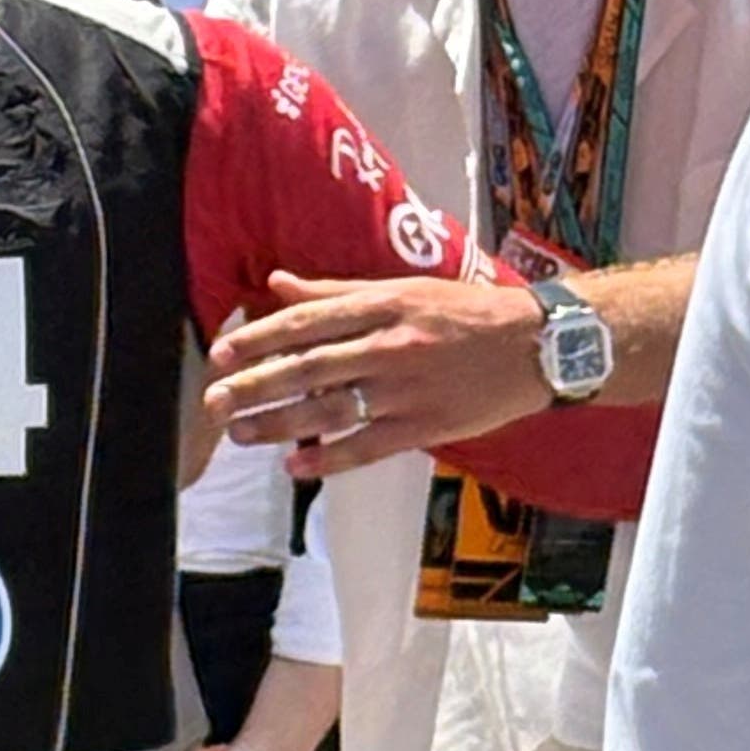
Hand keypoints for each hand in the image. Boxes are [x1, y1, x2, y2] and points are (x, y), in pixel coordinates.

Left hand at [203, 272, 547, 478]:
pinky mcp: (424, 428)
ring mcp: (407, 390)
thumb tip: (276, 283)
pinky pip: (367, 447)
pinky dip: (328, 459)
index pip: (309, 321)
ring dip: (280, 424)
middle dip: (256, 386)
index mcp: (384, 304)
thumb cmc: (465, 312)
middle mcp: (391, 345)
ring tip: (242, 434)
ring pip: (332, 411)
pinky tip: (295, 466)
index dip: (261, 338)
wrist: (535, 346)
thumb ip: (336, 291)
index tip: (222, 353)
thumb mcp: (403, 288)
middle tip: (214, 403)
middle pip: (310, 368)